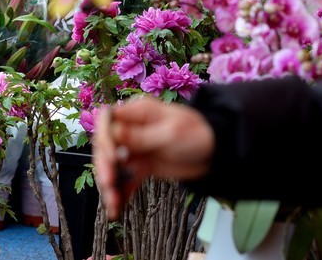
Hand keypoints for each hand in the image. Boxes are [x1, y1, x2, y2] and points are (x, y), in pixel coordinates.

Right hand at [94, 97, 214, 218]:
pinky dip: (121, 192)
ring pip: (113, 165)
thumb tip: (113, 133)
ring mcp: (135, 149)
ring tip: (113, 202)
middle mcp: (131, 129)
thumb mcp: (170, 133)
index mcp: (137, 113)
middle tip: (109, 184)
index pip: (107, 120)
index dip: (104, 138)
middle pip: (106, 146)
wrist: (217, 153)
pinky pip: (126, 179)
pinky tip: (117, 207)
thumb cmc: (197, 134)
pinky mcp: (142, 166)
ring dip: (110, 183)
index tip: (112, 158)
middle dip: (104, 166)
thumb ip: (141, 136)